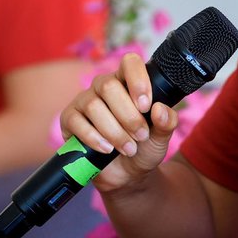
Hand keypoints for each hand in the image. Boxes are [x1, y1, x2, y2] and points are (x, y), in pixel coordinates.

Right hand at [59, 53, 179, 194]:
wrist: (127, 174)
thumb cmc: (144, 147)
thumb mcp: (162, 137)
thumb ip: (167, 122)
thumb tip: (160, 109)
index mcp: (127, 82)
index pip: (129, 63)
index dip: (137, 80)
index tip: (146, 106)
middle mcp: (103, 86)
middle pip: (109, 86)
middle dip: (128, 116)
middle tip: (141, 136)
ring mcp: (84, 101)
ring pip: (94, 106)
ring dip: (114, 131)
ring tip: (128, 148)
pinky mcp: (70, 119)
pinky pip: (77, 122)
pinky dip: (94, 138)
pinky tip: (107, 150)